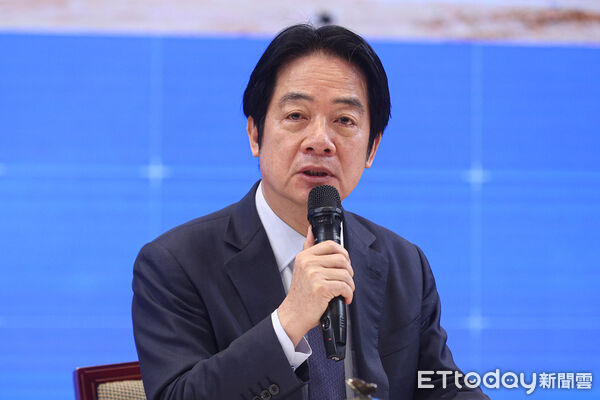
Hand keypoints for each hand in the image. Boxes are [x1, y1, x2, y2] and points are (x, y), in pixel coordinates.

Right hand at [277, 226, 353, 346]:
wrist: (294, 315)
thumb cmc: (301, 294)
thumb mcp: (301, 267)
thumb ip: (308, 248)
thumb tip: (311, 230)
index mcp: (304, 256)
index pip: (330, 244)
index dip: (343, 253)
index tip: (345, 264)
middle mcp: (308, 263)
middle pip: (342, 258)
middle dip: (349, 271)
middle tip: (346, 280)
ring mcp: (314, 275)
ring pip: (345, 273)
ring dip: (350, 285)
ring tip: (345, 291)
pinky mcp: (321, 288)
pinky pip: (344, 286)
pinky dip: (349, 294)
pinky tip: (344, 298)